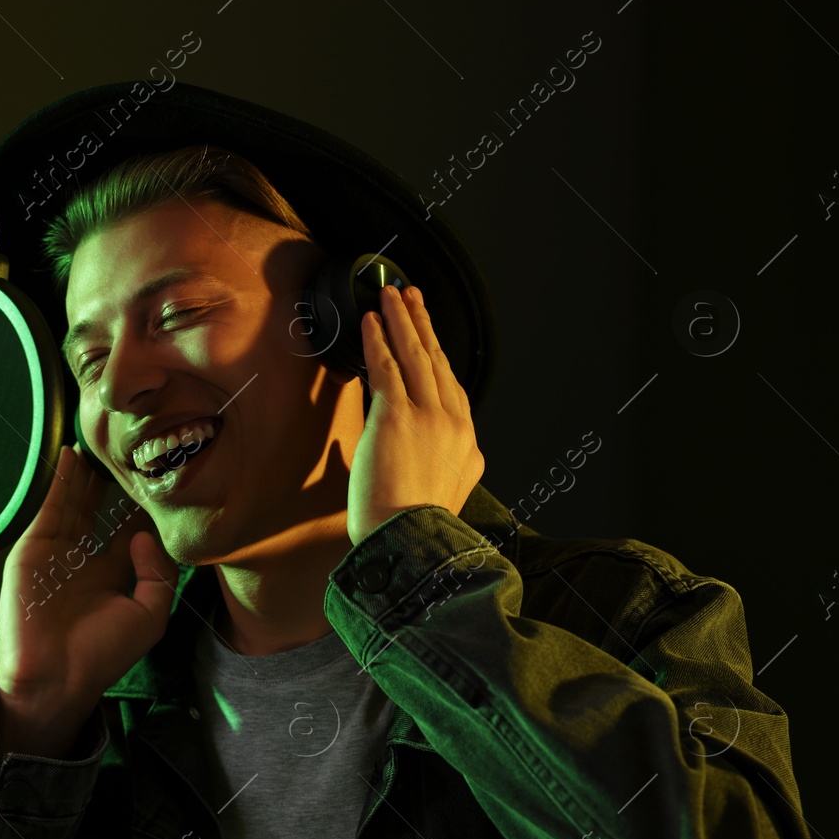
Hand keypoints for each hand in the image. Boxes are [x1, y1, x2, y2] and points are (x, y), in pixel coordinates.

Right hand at [0, 444, 178, 757]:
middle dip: (114, 480)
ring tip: (102, 441)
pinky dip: (59, 482)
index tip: (160, 473)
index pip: (131, 528)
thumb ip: (159, 573)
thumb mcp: (149, 616)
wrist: (54, 677)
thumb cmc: (103, 654)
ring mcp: (57, 552)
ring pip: (75, 502)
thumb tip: (145, 534)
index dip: (144, 503)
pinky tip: (71, 456)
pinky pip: (48, 508)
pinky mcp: (33, 549)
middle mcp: (86, 558)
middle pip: (101, 508)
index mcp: (115, 575)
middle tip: (130, 448)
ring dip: (87, 472)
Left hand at [347, 284, 484, 544]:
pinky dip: (379, 340)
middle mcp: (454, 424)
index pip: (451, 388)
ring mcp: (429, 417)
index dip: (438, 357)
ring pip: (416, 356)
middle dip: (423, 325)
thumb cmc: (413, 530)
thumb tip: (422, 452)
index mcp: (466, 444)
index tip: (428, 336)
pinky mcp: (399, 416)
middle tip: (412, 297)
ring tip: (391, 294)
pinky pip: (387, 367)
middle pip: (438, 362)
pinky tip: (372, 321)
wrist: (409, 544)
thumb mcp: (443, 494)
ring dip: (403, 320)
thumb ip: (439, 466)